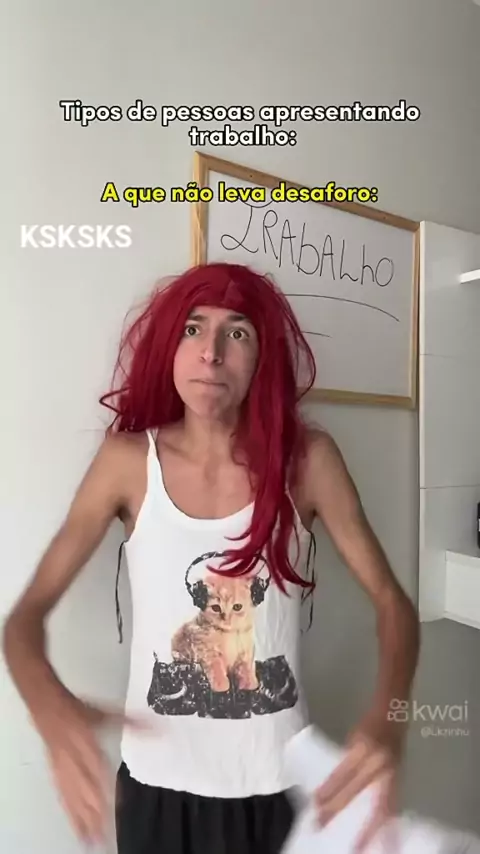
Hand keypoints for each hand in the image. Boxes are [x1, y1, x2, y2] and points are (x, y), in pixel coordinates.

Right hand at [36, 693, 144, 845]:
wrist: (48, 707)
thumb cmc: (77, 711)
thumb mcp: (107, 712)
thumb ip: (132, 723)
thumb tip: (156, 726)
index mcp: (88, 745)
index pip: (99, 771)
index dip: (107, 790)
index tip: (118, 806)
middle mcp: (75, 761)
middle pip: (86, 792)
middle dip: (95, 815)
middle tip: (106, 837)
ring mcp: (64, 771)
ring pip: (74, 799)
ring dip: (83, 821)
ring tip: (92, 841)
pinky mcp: (57, 776)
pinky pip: (64, 799)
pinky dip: (70, 815)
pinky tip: (76, 828)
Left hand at [314, 716, 403, 851]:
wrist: (395, 712)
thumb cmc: (371, 722)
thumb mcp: (354, 737)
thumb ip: (346, 761)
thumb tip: (329, 788)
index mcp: (363, 746)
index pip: (343, 772)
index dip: (329, 789)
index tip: (315, 805)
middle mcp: (378, 760)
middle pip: (356, 790)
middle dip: (338, 808)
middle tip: (321, 824)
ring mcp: (391, 771)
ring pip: (379, 804)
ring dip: (369, 827)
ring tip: (359, 846)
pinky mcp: (400, 778)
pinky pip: (392, 805)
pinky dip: (387, 823)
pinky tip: (384, 840)